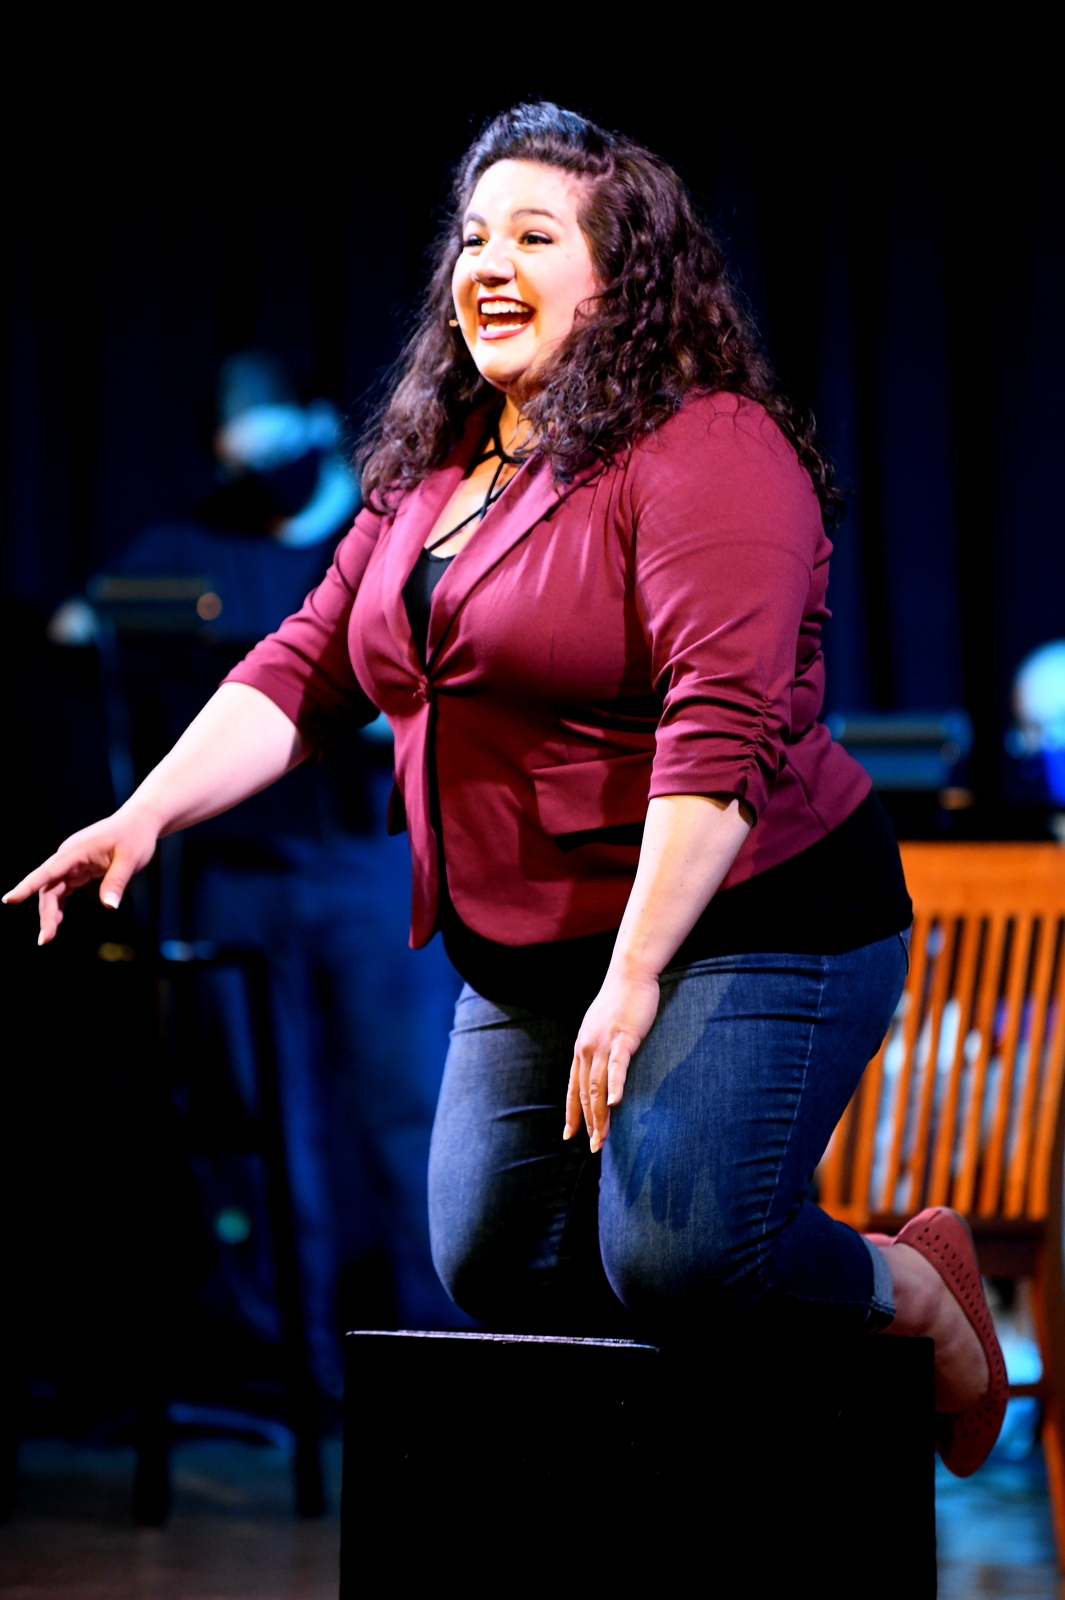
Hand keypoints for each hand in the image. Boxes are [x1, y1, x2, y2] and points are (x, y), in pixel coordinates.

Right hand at [2, 806, 160, 944]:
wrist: (139, 822)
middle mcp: (68, 857)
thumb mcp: (130, 859)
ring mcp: (72, 863)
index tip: (9, 899)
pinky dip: (59, 905)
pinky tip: (58, 920)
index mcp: (75, 851)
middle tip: (45, 939)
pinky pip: (62, 889)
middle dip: (45, 913)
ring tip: (48, 936)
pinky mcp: (78, 868)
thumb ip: (117, 881)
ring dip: (50, 912)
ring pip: (53, 890)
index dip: (27, 886)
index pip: (47, 871)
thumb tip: (109, 906)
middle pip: (48, 887)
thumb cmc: (135, 837)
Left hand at [564, 969, 660, 1152]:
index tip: (569, 1135)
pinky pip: (618, 1067)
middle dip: (588, 1124)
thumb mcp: (603, 1028)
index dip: (572, 1113)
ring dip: (599, 1116)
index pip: (573, 1088)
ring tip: (601, 1139)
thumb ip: (600, 1048)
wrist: (629, 974)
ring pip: (597, 1087)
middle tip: (594, 1148)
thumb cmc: (620, 1001)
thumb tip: (601, 1066)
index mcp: (582, 1048)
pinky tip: (614, 1103)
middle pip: (584, 1094)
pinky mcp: (623, 1038)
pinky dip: (614, 1086)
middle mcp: (587, 1049)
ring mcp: (603, 1044)